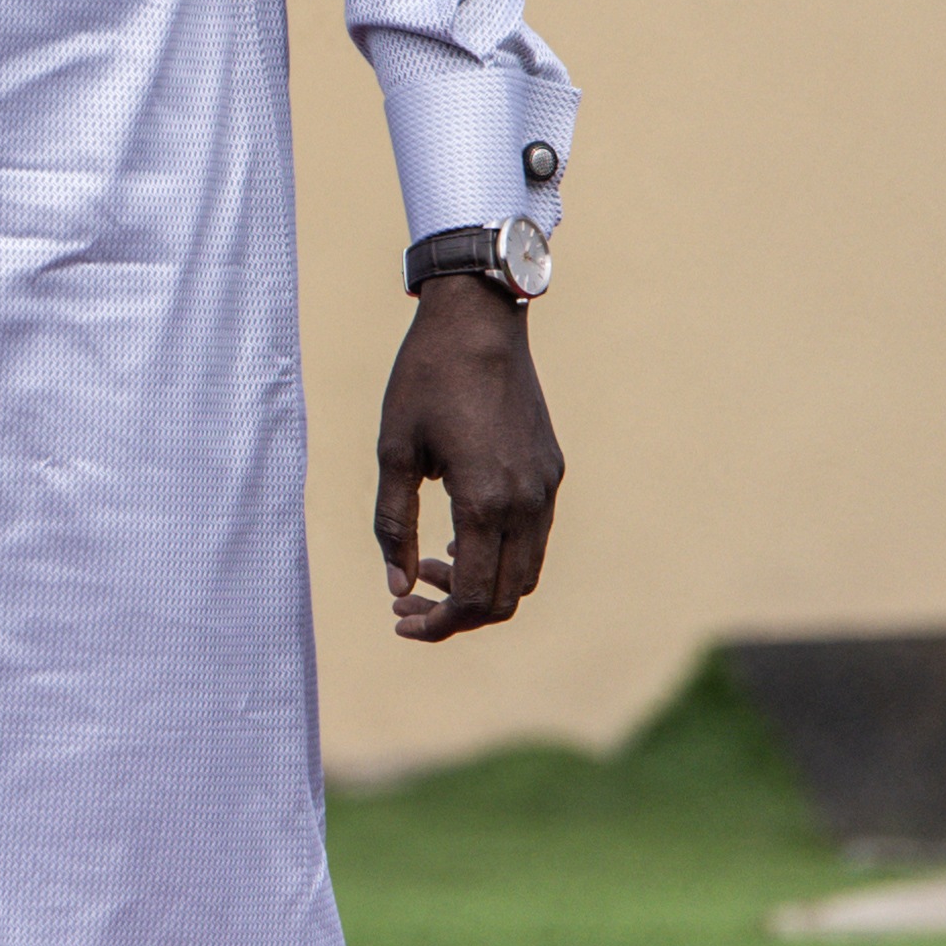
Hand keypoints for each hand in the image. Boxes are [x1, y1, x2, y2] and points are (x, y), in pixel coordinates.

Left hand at [375, 284, 563, 641]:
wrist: (479, 321)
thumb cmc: (426, 380)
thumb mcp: (393, 453)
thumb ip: (394, 526)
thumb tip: (397, 585)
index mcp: (484, 501)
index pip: (473, 598)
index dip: (437, 623)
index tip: (400, 617)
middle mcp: (526, 502)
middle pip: (506, 598)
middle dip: (459, 613)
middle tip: (413, 597)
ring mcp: (545, 487)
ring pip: (527, 573)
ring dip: (483, 585)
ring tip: (435, 561)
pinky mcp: (552, 470)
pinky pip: (535, 537)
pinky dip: (502, 555)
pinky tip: (464, 532)